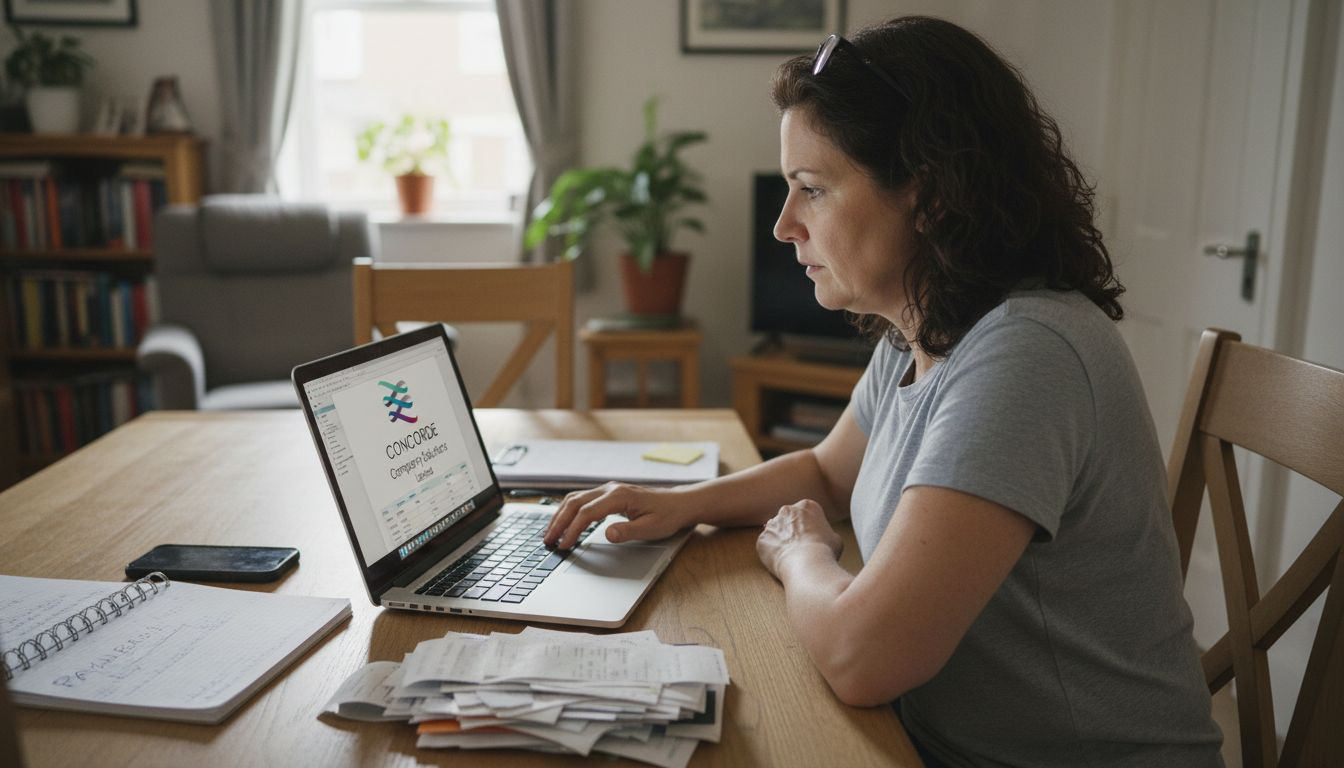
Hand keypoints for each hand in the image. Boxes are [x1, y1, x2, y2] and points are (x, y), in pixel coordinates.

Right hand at [542, 482, 691, 549]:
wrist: (679, 503)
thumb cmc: (667, 515)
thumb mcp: (651, 528)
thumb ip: (627, 531)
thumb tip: (606, 534)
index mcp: (618, 496)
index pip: (586, 513)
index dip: (572, 530)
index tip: (564, 545)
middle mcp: (610, 489)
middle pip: (575, 503)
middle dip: (559, 522)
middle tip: (548, 540)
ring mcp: (608, 489)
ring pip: (575, 499)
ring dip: (561, 515)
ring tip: (551, 533)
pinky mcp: (609, 494)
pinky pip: (583, 499)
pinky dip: (569, 511)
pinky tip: (564, 522)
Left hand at [757, 499, 842, 578]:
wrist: (807, 563)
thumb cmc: (825, 551)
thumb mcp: (835, 538)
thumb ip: (826, 533)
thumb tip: (823, 538)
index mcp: (807, 506)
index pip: (807, 514)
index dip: (810, 528)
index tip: (813, 539)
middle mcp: (787, 510)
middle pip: (789, 519)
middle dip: (792, 531)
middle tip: (800, 547)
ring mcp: (772, 524)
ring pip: (776, 532)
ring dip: (781, 541)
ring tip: (791, 557)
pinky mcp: (762, 539)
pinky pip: (766, 545)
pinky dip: (772, 553)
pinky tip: (782, 562)